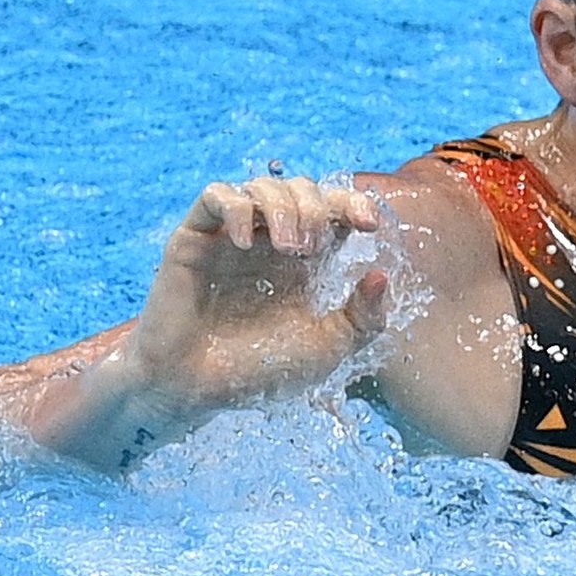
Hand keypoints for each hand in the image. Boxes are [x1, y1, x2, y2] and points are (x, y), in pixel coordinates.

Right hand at [126, 174, 392, 417]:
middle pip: (302, 189)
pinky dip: (236, 208)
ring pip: (261, 186)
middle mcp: (270, 243)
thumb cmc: (259, 371)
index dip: (354, 204)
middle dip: (318, 207)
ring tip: (291, 248)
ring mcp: (232, 237)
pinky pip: (214, 196)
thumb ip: (364, 319)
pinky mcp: (194, 238)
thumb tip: (380, 274)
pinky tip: (246, 243)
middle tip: (313, 248)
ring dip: (284, 208)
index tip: (369, 223)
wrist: (195, 388)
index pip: (335, 210)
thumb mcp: (328, 350)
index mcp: (306, 262)